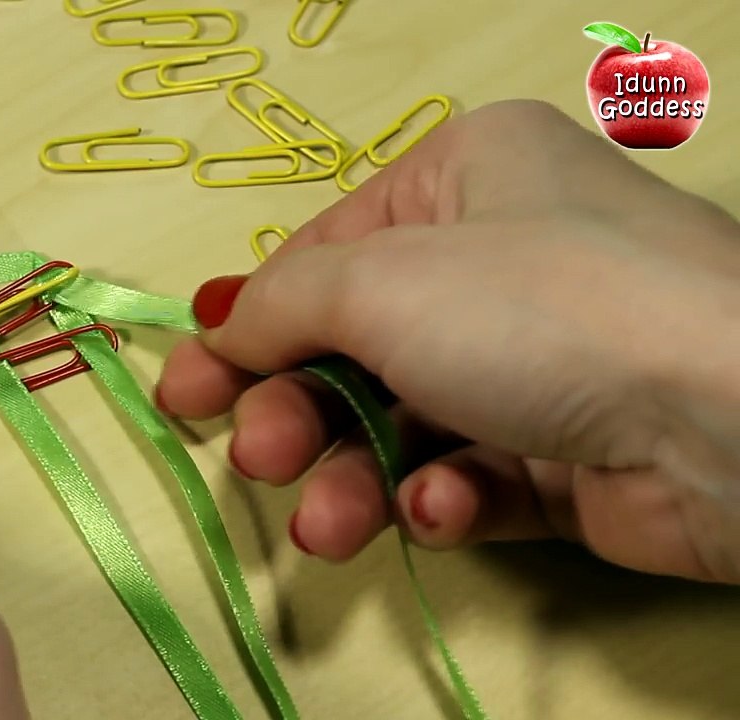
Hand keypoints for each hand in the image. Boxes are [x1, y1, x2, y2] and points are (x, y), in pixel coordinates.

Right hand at [156, 100, 739, 583]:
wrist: (727, 425)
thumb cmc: (537, 308)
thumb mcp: (378, 282)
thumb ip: (279, 308)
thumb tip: (220, 330)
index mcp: (465, 180)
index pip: (326, 256)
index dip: (248, 327)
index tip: (186, 392)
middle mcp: (500, 263)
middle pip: (354, 347)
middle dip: (297, 412)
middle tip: (259, 458)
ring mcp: (535, 365)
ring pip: (401, 426)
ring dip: (352, 478)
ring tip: (330, 523)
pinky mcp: (562, 459)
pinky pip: (468, 478)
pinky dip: (442, 499)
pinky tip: (443, 509)